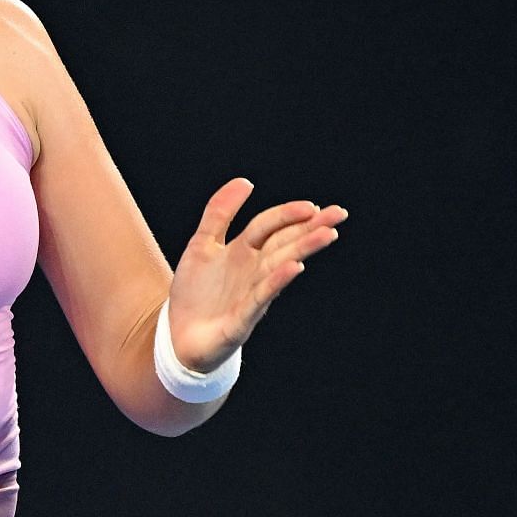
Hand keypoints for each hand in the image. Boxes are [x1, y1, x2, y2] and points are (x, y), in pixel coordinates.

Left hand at [167, 178, 346, 371]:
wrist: (178, 336)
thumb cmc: (195, 292)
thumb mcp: (202, 244)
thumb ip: (219, 213)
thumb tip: (246, 181)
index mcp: (244, 252)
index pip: (270, 227)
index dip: (288, 215)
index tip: (312, 206)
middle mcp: (253, 271)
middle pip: (284, 244)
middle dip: (310, 229)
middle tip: (339, 214)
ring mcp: (251, 294)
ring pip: (280, 267)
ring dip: (302, 249)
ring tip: (326, 234)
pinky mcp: (243, 319)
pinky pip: (262, 297)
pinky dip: (277, 282)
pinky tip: (294, 268)